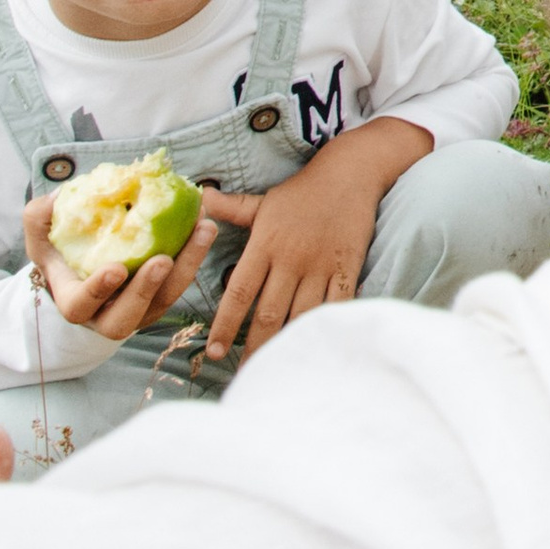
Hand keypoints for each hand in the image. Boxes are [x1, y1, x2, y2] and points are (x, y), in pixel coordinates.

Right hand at [24, 189, 215, 337]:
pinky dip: (195, 252)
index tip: (116, 268)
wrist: (84, 264)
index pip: (81, 306)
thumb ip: (39, 218)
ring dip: (187, 266)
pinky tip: (204, 220)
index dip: (97, 290)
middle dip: (145, 290)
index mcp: (74, 301)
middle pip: (126, 318)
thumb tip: (55, 199)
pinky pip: (181, 281)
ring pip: (164, 300)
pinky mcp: (162, 295)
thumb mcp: (42, 235)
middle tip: (163, 260)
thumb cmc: (61, 251)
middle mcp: (105, 313)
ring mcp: (138, 309)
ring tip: (203, 230)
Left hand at [197, 121, 425, 361]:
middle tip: (243, 375)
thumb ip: (230, 209)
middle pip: (268, 312)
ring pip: (299, 314)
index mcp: (265, 244)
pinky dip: (325, 325)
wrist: (350, 174)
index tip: (214, 352)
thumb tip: (198, 197)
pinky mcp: (346, 268)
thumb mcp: (263, 201)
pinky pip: (335, 304)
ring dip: (285, 343)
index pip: (239, 291)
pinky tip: (315, 346)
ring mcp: (320, 265)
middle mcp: (290, 259)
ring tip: (273, 368)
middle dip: (254, 347)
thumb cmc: (301, 191)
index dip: (225, 324)